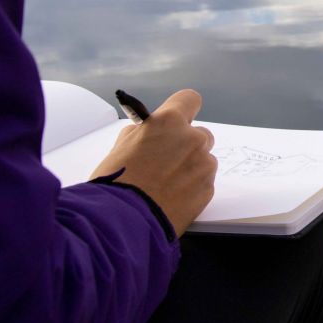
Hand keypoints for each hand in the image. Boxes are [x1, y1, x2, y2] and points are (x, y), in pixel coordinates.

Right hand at [90, 89, 216, 235]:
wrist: (121, 222)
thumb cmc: (115, 183)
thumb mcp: (121, 147)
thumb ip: (142, 133)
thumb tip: (148, 131)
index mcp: (169, 122)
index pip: (189, 99)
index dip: (183, 110)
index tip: (178, 119)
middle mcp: (193, 139)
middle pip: (200, 134)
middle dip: (187, 144)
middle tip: (167, 161)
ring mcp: (203, 164)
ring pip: (203, 159)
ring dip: (190, 168)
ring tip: (165, 185)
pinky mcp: (208, 189)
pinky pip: (203, 182)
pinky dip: (191, 187)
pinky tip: (171, 198)